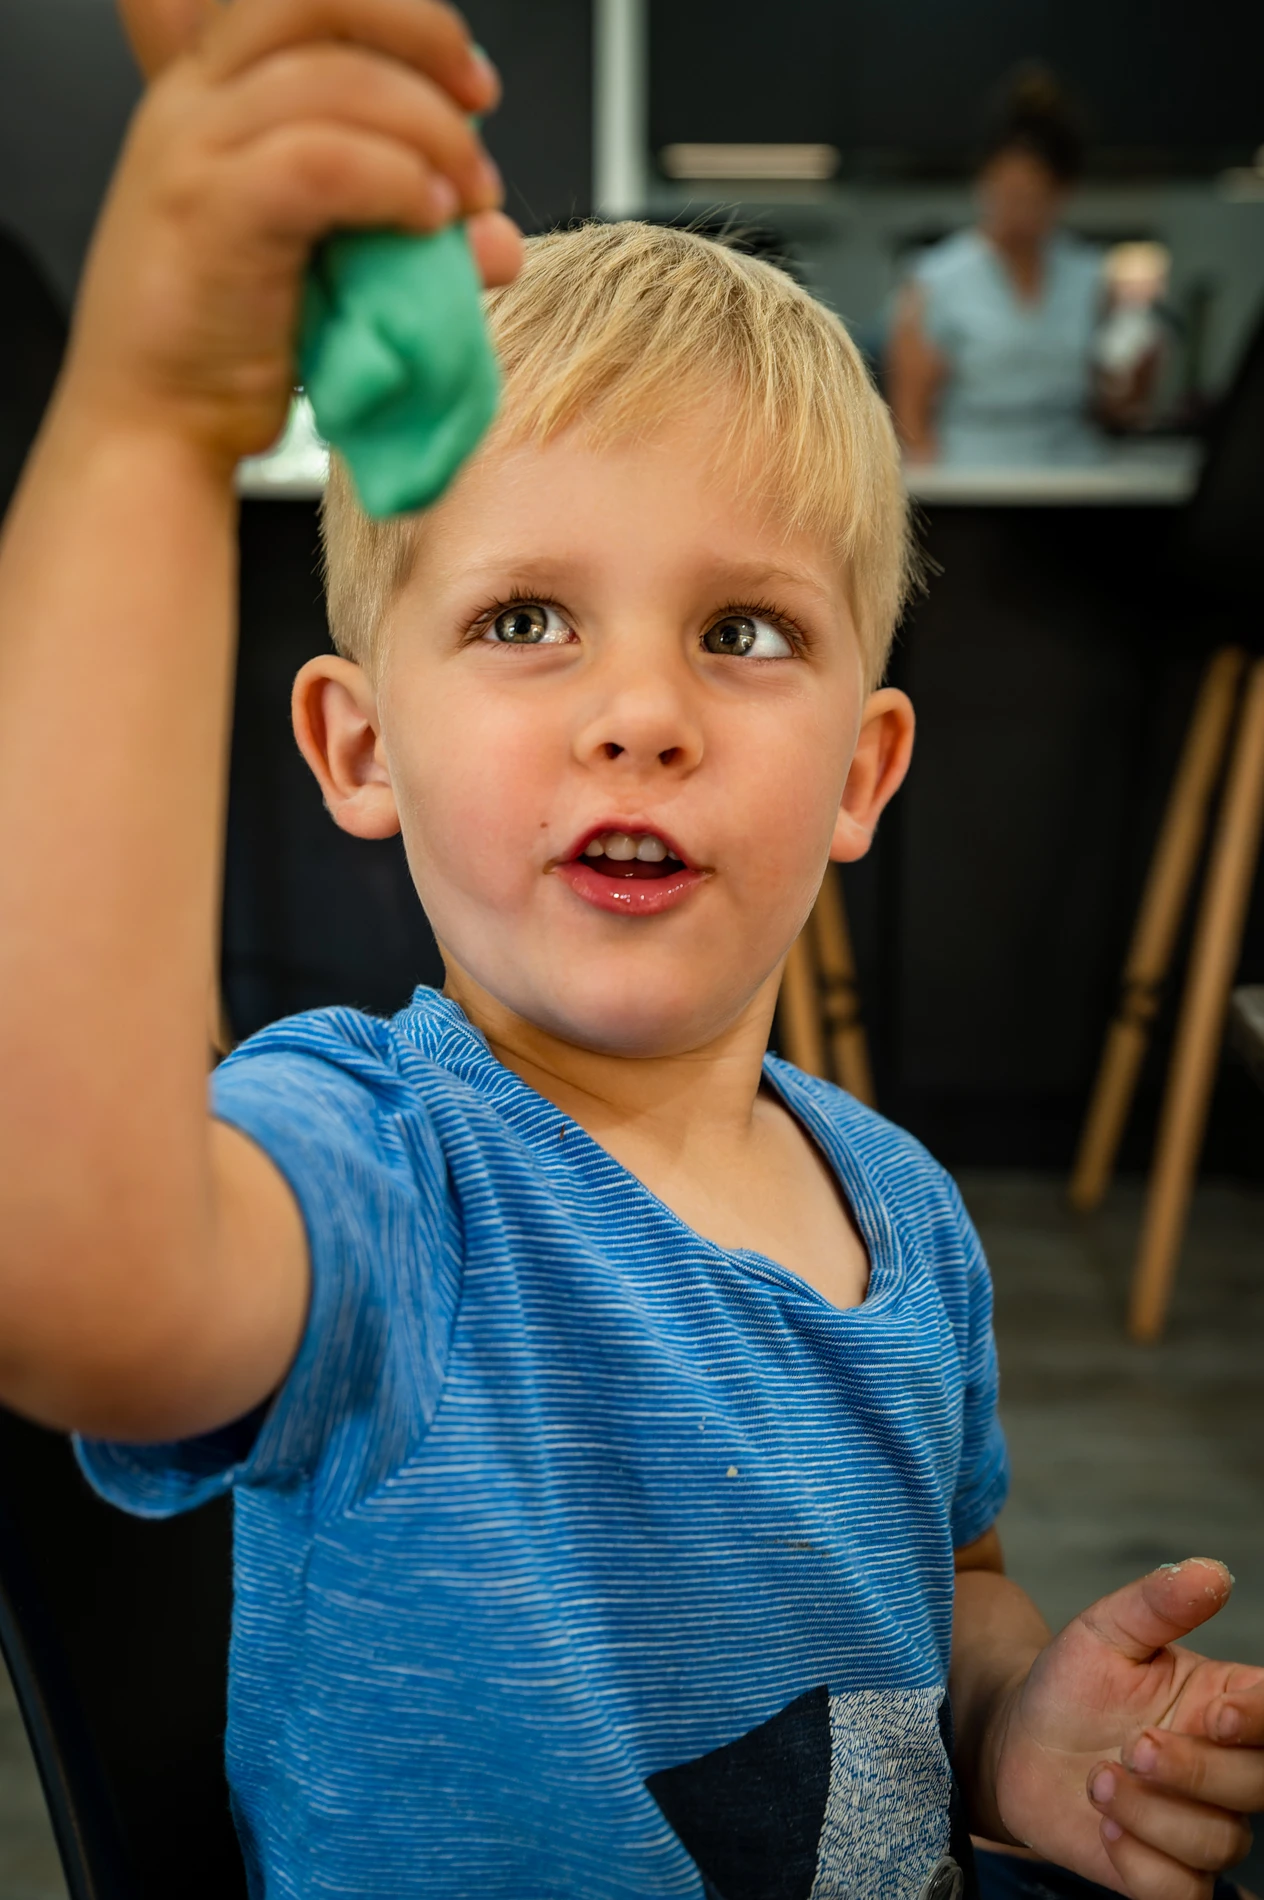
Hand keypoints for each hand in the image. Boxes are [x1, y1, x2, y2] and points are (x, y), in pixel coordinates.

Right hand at [65, 0, 522, 464]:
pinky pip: (321, 160)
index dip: (402, 21)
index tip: (472, 88)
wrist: (156, 429)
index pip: (306, 2)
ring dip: (425, 132)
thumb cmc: (232, 353)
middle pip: (314, 1)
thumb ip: (401, 234)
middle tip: (478, 113)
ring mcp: (193, 152)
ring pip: (332, 81)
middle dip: (420, 40)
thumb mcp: (331, 272)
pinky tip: (427, 219)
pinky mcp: (208, 211)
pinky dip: (392, 180)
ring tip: (464, 201)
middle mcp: (193, 104)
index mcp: (212, 96)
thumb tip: (495, 235)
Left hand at [993, 1559, 1263, 1896]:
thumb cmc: (1071, 1683)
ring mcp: (1201, 1826)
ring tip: (1098, 1779)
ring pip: (1218, 1843)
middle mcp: (1227, 1769)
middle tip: (1131, 1747)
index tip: (1219, 1715)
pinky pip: (1182, 1894)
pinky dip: (1142, 1866)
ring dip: (1153, 1816)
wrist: (1019, 1744)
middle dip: (1195, 1772)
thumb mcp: (1104, 1631)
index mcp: (1227, 1705)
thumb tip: (1210, 1571)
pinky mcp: (1168, 1874)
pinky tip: (1105, 1828)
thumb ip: (1157, 1604)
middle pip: (1258, 1787)